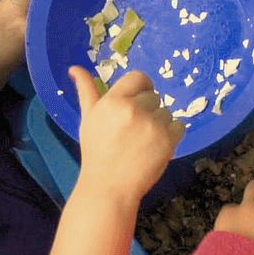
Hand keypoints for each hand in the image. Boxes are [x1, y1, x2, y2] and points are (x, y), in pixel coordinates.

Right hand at [70, 67, 183, 208]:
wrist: (109, 186)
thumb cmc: (97, 151)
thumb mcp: (88, 119)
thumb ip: (86, 91)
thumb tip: (74, 68)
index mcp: (113, 101)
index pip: (138, 77)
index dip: (143, 86)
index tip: (141, 96)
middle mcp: (133, 110)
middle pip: (153, 97)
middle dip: (147, 110)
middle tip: (134, 130)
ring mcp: (152, 126)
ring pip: (166, 112)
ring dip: (159, 123)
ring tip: (143, 141)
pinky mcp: (168, 141)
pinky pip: (179, 126)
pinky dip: (172, 135)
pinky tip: (155, 146)